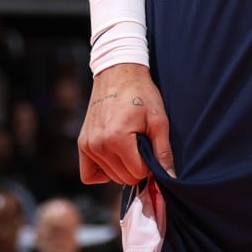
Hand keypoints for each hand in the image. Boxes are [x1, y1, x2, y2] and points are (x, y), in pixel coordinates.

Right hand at [77, 63, 174, 185]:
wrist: (118, 73)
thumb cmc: (141, 93)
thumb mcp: (158, 120)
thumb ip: (163, 152)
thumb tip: (170, 178)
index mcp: (118, 139)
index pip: (138, 173)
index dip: (149, 163)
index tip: (150, 146)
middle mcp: (98, 145)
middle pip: (124, 178)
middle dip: (137, 166)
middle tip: (140, 144)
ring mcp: (88, 145)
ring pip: (110, 177)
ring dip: (122, 167)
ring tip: (128, 143)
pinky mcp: (82, 143)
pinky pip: (89, 174)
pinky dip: (102, 171)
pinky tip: (114, 156)